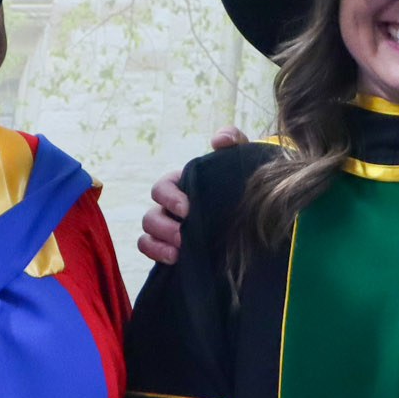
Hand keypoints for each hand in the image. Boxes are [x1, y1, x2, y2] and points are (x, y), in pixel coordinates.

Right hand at [137, 126, 246, 265]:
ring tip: (180, 249)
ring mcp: (169, 228)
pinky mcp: (173, 246)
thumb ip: (232, 139)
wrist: (252, 207)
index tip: (187, 209)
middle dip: (164, 226)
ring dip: (159, 242)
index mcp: (180, 185)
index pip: (162, 188)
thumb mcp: (238, 157)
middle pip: (151, 215)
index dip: (170, 198)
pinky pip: (149, 249)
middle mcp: (170, 207)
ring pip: (147, 233)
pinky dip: (156, 253)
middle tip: (184, 235)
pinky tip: (175, 258)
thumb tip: (218, 141)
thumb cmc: (237, 178)